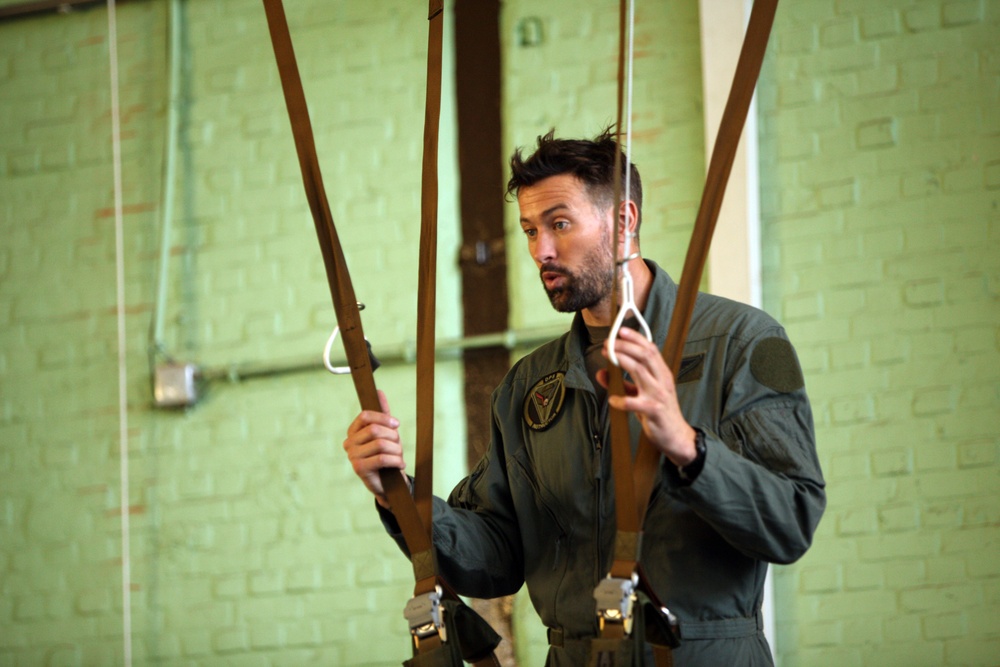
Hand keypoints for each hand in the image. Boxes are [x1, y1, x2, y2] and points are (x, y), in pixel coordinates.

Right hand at [343, 390, 408, 508]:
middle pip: (374, 430)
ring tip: (399, 457)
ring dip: (397, 450)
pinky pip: (382, 458)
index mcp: (353, 432)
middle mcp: (349, 443)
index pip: (365, 416)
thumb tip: (379, 392)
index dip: (383, 418)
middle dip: (393, 436)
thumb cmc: (386, 455)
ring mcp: (352, 456)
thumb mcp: (386, 433)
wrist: (389, 483)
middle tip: (398, 446)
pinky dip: (396, 461)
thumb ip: (382, 413)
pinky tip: (399, 465)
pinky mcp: (359, 469)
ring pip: (381, 444)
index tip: (396, 424)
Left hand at [596, 326, 697, 466]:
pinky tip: (612, 400)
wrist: (676, 436)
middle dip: (625, 346)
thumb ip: (621, 384)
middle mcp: (662, 381)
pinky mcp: (654, 411)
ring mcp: (659, 395)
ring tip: (608, 357)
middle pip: (645, 355)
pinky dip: (621, 400)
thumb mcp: (640, 395)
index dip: (636, 338)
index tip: (620, 330)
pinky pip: (634, 402)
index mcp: (662, 374)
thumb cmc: (658, 413)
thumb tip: (601, 373)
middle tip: (608, 343)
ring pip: (640, 371)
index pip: (651, 349)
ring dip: (622, 361)